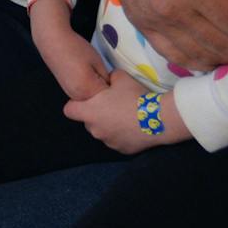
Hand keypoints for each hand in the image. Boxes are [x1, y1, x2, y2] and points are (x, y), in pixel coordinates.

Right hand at [29, 0, 109, 100]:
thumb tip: (110, 86)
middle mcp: (78, 97)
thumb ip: (106, 77)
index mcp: (87, 90)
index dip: (112, 84)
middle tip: (99, 70)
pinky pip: (83, 93)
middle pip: (99, 99)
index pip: (109, 95)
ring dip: (95, 88)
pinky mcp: (67, 90)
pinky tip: (84, 73)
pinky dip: (87, 87)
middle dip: (103, 88)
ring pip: (91, 97)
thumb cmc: (75, 49)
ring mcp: (71, 94)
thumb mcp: (98, 62)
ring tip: (89, 70)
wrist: (54, 42)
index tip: (110, 74)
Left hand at [63, 72, 187, 153]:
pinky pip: (117, 141)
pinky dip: (122, 135)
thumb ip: (109, 77)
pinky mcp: (122, 150)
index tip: (88, 100)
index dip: (76, 104)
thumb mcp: (120, 77)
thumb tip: (108, 78)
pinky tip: (134, 127)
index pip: (69, 110)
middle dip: (96, 114)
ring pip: (103, 132)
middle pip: (88, 121)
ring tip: (126, 117)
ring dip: (109, 126)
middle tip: (112, 106)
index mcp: (90, 112)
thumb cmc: (135, 96)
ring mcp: (108, 142)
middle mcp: (95, 130)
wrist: (158, 118)